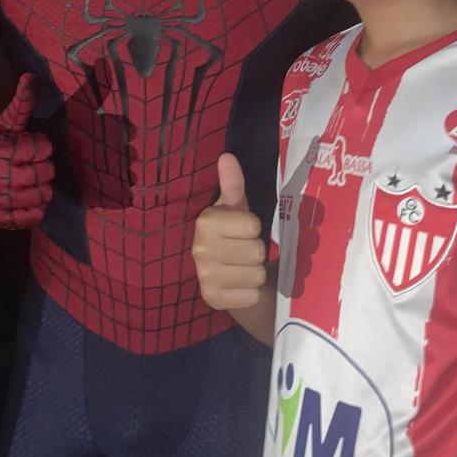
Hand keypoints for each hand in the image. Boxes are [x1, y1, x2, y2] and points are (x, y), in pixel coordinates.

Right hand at [0, 74, 53, 228]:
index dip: (40, 144)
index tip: (30, 143)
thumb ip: (21, 102)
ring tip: (29, 178)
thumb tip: (31, 76)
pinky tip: (27, 196)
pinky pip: (33, 218)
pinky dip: (36, 209)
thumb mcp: (3, 122)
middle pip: (46, 172)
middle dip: (43, 164)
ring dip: (41, 185)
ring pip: (44, 195)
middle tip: (31, 162)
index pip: (43, 149)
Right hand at [192, 153, 268, 310]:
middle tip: (246, 253)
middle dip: (257, 253)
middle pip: (255, 250)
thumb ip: (233, 185)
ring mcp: (204, 276)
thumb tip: (226, 156)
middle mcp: (199, 248)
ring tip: (245, 270)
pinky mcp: (212, 300)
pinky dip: (252, 293)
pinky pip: (250, 295)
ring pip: (255, 273)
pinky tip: (241, 287)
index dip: (254, 229)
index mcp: (205, 222)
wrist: (231, 281)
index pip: (252, 224)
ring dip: (256, 273)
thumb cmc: (237, 239)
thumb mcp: (238, 210)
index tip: (245, 232)